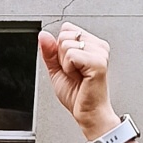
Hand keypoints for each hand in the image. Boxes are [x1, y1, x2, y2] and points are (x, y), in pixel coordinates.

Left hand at [38, 23, 118, 138]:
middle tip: (74, 73)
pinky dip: (69, 69)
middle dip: (61, 57)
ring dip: (65, 65)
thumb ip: (49, 51)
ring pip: (66, 45)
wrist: (87, 113)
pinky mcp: (98, 61)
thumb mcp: (57, 70)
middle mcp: (97, 45)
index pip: (66, 29)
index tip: (71, 66)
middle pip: (64, 35)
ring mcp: (100, 52)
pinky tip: (80, 77)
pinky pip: (71, 55)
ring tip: (78, 76)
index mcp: (91, 44)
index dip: (60, 50)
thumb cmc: (77, 95)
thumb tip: (43, 35)